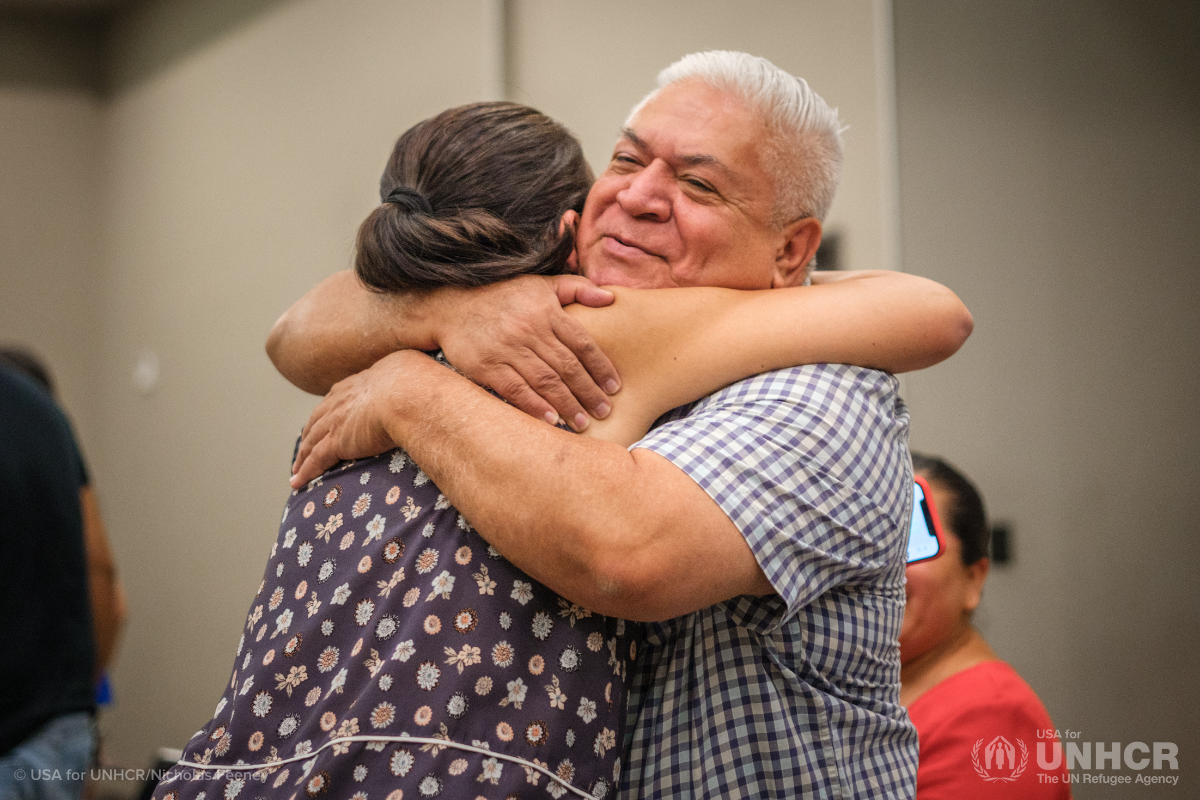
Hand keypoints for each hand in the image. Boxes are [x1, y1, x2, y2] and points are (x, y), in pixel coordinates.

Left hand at [290, 351, 421, 487]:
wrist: (411, 395)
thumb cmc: (424, 384)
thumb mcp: (418, 371)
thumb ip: (416, 377)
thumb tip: (431, 381)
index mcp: (363, 381)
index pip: (340, 396)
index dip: (333, 408)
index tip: (329, 415)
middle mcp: (344, 398)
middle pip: (319, 417)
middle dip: (310, 431)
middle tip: (305, 442)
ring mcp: (338, 420)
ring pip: (312, 440)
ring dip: (302, 455)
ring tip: (297, 467)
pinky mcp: (338, 441)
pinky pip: (315, 459)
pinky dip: (305, 471)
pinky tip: (297, 482)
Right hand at [431, 274, 619, 430]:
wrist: (451, 304)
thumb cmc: (502, 295)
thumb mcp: (540, 284)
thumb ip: (577, 288)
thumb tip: (611, 299)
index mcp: (547, 312)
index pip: (582, 344)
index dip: (601, 368)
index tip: (615, 388)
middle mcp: (530, 330)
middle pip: (567, 366)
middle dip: (588, 392)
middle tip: (604, 411)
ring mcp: (507, 349)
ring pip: (545, 381)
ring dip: (567, 404)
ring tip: (582, 423)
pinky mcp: (487, 366)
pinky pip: (516, 389)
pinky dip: (534, 406)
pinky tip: (550, 420)